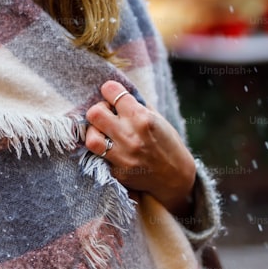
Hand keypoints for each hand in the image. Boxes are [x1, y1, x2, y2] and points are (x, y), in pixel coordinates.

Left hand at [85, 80, 195, 215]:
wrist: (176, 178)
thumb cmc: (168, 144)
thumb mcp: (158, 118)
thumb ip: (136, 105)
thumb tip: (116, 93)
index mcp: (142, 117)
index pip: (111, 91)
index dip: (109, 90)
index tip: (111, 94)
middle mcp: (130, 136)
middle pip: (94, 113)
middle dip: (98, 110)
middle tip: (107, 114)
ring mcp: (122, 156)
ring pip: (91, 138)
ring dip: (95, 132)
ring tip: (104, 133)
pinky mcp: (117, 172)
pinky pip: (99, 157)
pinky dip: (103, 151)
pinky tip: (112, 149)